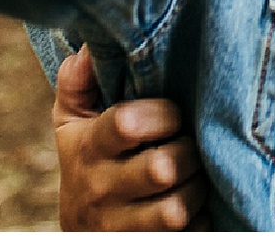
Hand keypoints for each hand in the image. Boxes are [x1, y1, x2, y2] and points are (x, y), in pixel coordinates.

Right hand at [53, 46, 203, 230]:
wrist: (80, 230)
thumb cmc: (87, 160)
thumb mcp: (72, 124)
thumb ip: (77, 83)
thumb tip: (86, 48)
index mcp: (87, 150)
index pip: (127, 124)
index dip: (162, 114)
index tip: (174, 113)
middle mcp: (99, 191)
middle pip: (161, 168)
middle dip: (189, 152)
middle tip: (193, 144)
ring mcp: (120, 227)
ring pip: (176, 209)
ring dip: (199, 188)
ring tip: (198, 174)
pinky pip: (189, 234)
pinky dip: (202, 220)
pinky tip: (198, 206)